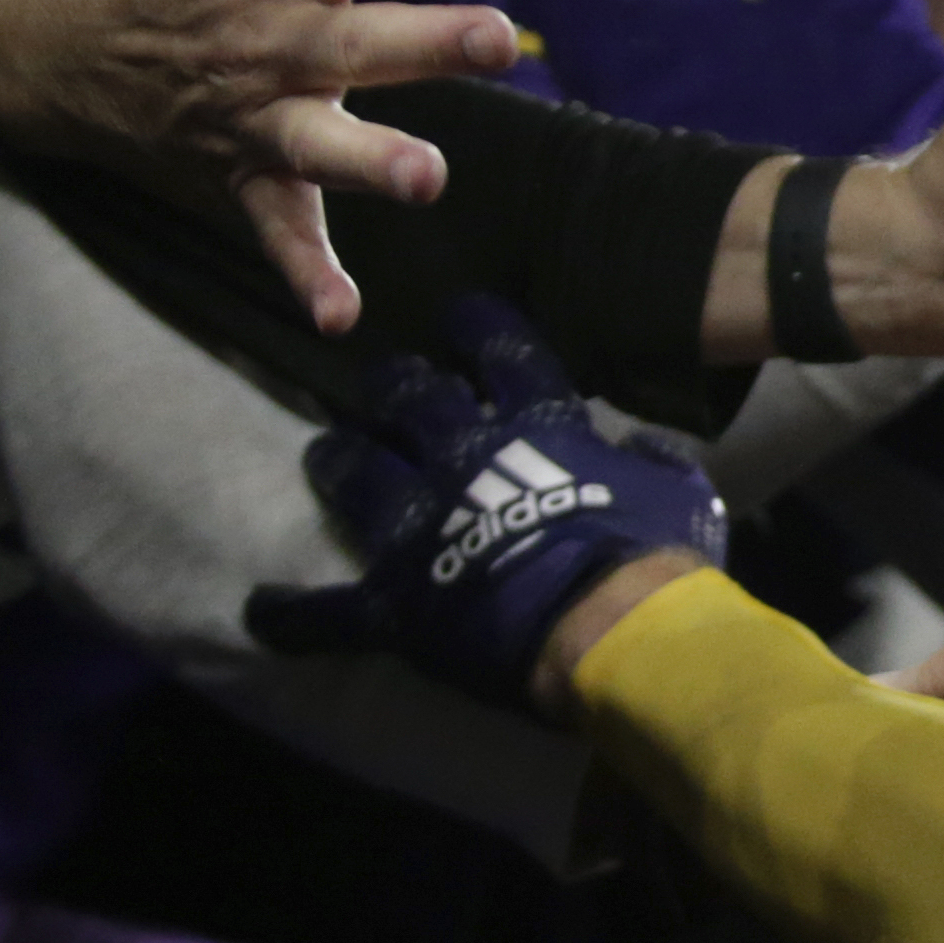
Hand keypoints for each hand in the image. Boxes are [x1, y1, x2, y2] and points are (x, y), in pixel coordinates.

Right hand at [0, 0, 519, 328]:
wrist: (26, 38)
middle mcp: (270, 39)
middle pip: (362, 40)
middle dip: (427, 43)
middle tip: (498, 39)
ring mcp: (252, 116)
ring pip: (323, 147)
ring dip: (373, 161)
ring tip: (429, 176)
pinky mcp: (235, 173)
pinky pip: (274, 232)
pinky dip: (306, 275)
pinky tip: (346, 318)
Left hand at [251, 295, 728, 709]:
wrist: (612, 628)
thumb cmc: (658, 556)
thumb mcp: (683, 492)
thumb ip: (656, 462)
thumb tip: (645, 451)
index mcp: (539, 429)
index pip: (503, 353)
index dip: (478, 326)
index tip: (458, 313)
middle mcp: (465, 459)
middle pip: (412, 398)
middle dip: (393, 384)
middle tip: (384, 383)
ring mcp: (420, 527)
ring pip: (358, 472)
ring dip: (339, 457)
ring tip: (326, 450)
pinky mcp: (394, 601)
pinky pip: (327, 610)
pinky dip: (292, 614)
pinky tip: (260, 610)